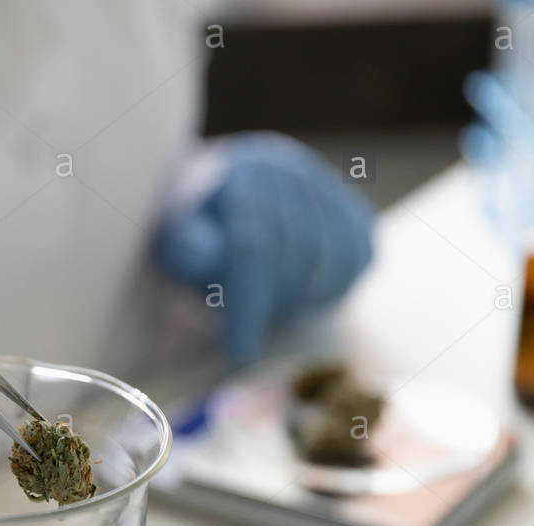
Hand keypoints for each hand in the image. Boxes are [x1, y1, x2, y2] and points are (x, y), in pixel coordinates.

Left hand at [153, 133, 373, 360]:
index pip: (254, 245)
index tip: (239, 348)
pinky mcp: (353, 211)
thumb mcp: (174, 243)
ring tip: (269, 307)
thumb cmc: (194, 235)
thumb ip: (185, 249)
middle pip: (296, 254)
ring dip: (302, 298)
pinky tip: (299, 296)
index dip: (248, 302)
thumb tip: (207, 253)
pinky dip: (332, 288)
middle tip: (246, 328)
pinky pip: (359, 258)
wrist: (223, 205)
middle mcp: (288, 169)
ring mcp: (325, 186)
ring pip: (334, 259)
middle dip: (272, 303)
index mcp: (240, 173)